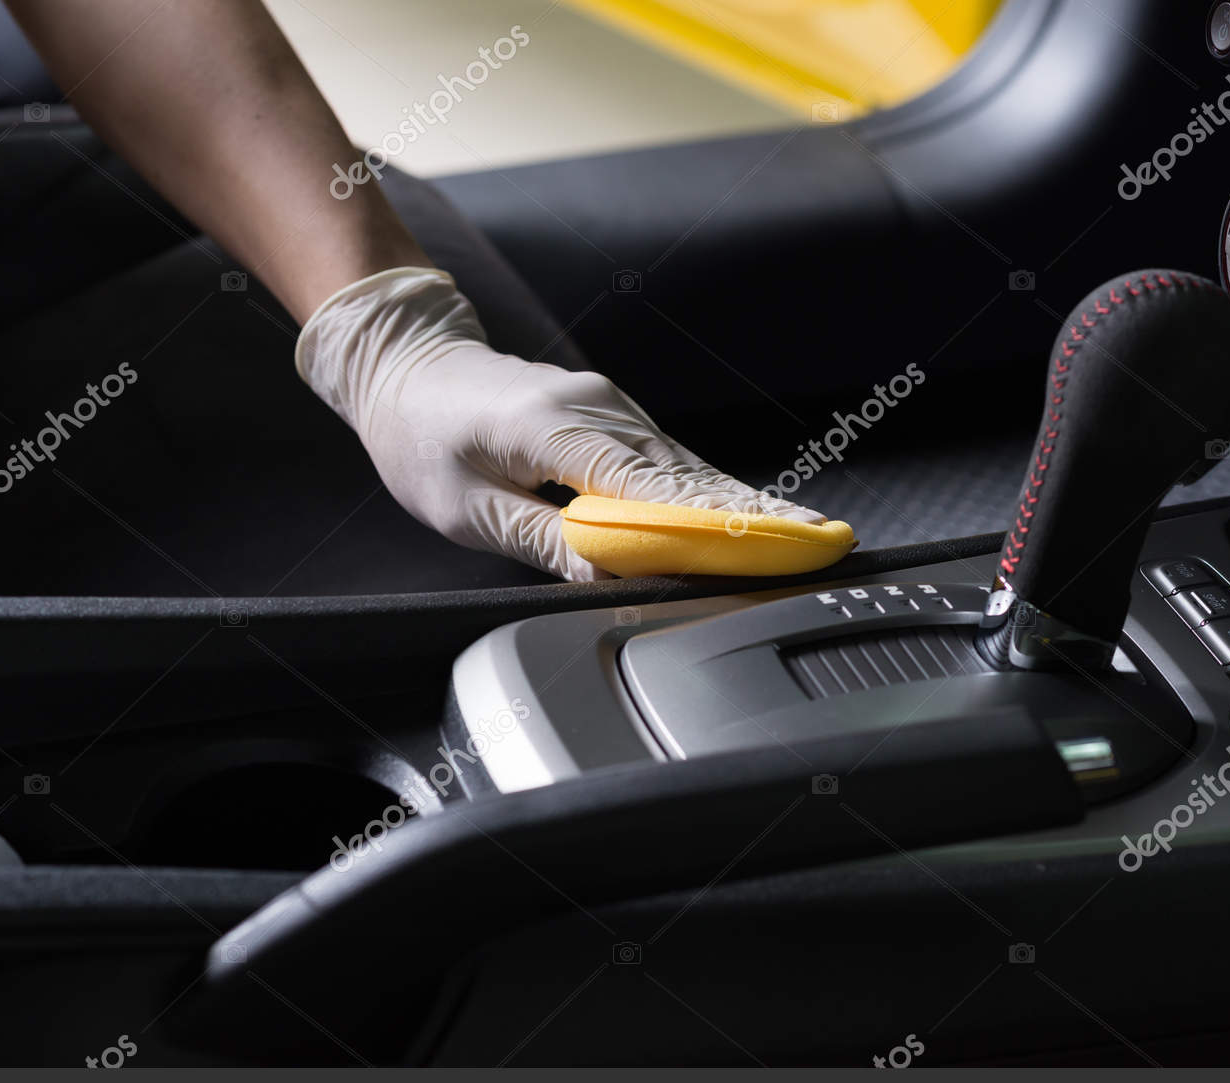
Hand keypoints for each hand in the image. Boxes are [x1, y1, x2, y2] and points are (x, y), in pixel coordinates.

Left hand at [296, 268, 823, 580]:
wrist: (409, 364)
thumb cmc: (423, 438)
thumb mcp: (463, 506)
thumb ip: (539, 539)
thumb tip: (610, 571)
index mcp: (555, 428)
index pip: (648, 488)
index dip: (712, 523)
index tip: (768, 547)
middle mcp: (597, 410)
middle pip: (687, 475)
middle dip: (752, 515)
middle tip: (820, 544)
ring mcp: (611, 409)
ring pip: (688, 467)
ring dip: (742, 505)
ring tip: (804, 534)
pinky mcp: (614, 418)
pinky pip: (671, 461)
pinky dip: (712, 491)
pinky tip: (753, 512)